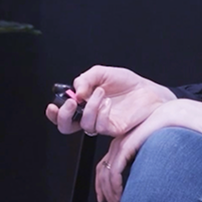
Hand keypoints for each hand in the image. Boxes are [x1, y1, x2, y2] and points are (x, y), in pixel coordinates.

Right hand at [46, 65, 175, 137]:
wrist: (148, 91)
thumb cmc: (127, 83)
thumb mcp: (102, 73)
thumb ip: (85, 79)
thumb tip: (76, 91)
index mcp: (84, 102)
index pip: (63, 113)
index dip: (54, 113)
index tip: (53, 106)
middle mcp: (90, 115)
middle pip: (66, 127)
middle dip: (64, 116)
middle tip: (71, 103)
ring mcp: (101, 123)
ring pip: (85, 125)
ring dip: (90, 107)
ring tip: (100, 92)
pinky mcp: (113, 128)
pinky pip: (100, 126)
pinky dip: (101, 112)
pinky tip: (108, 102)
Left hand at [95, 99, 201, 201]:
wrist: (196, 120)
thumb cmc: (188, 137)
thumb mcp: (165, 156)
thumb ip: (153, 167)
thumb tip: (149, 189)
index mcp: (133, 141)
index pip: (109, 164)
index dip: (104, 183)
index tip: (104, 199)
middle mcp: (126, 139)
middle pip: (104, 166)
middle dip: (103, 189)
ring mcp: (128, 138)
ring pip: (109, 168)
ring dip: (111, 190)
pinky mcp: (132, 140)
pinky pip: (117, 164)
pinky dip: (115, 182)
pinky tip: (121, 194)